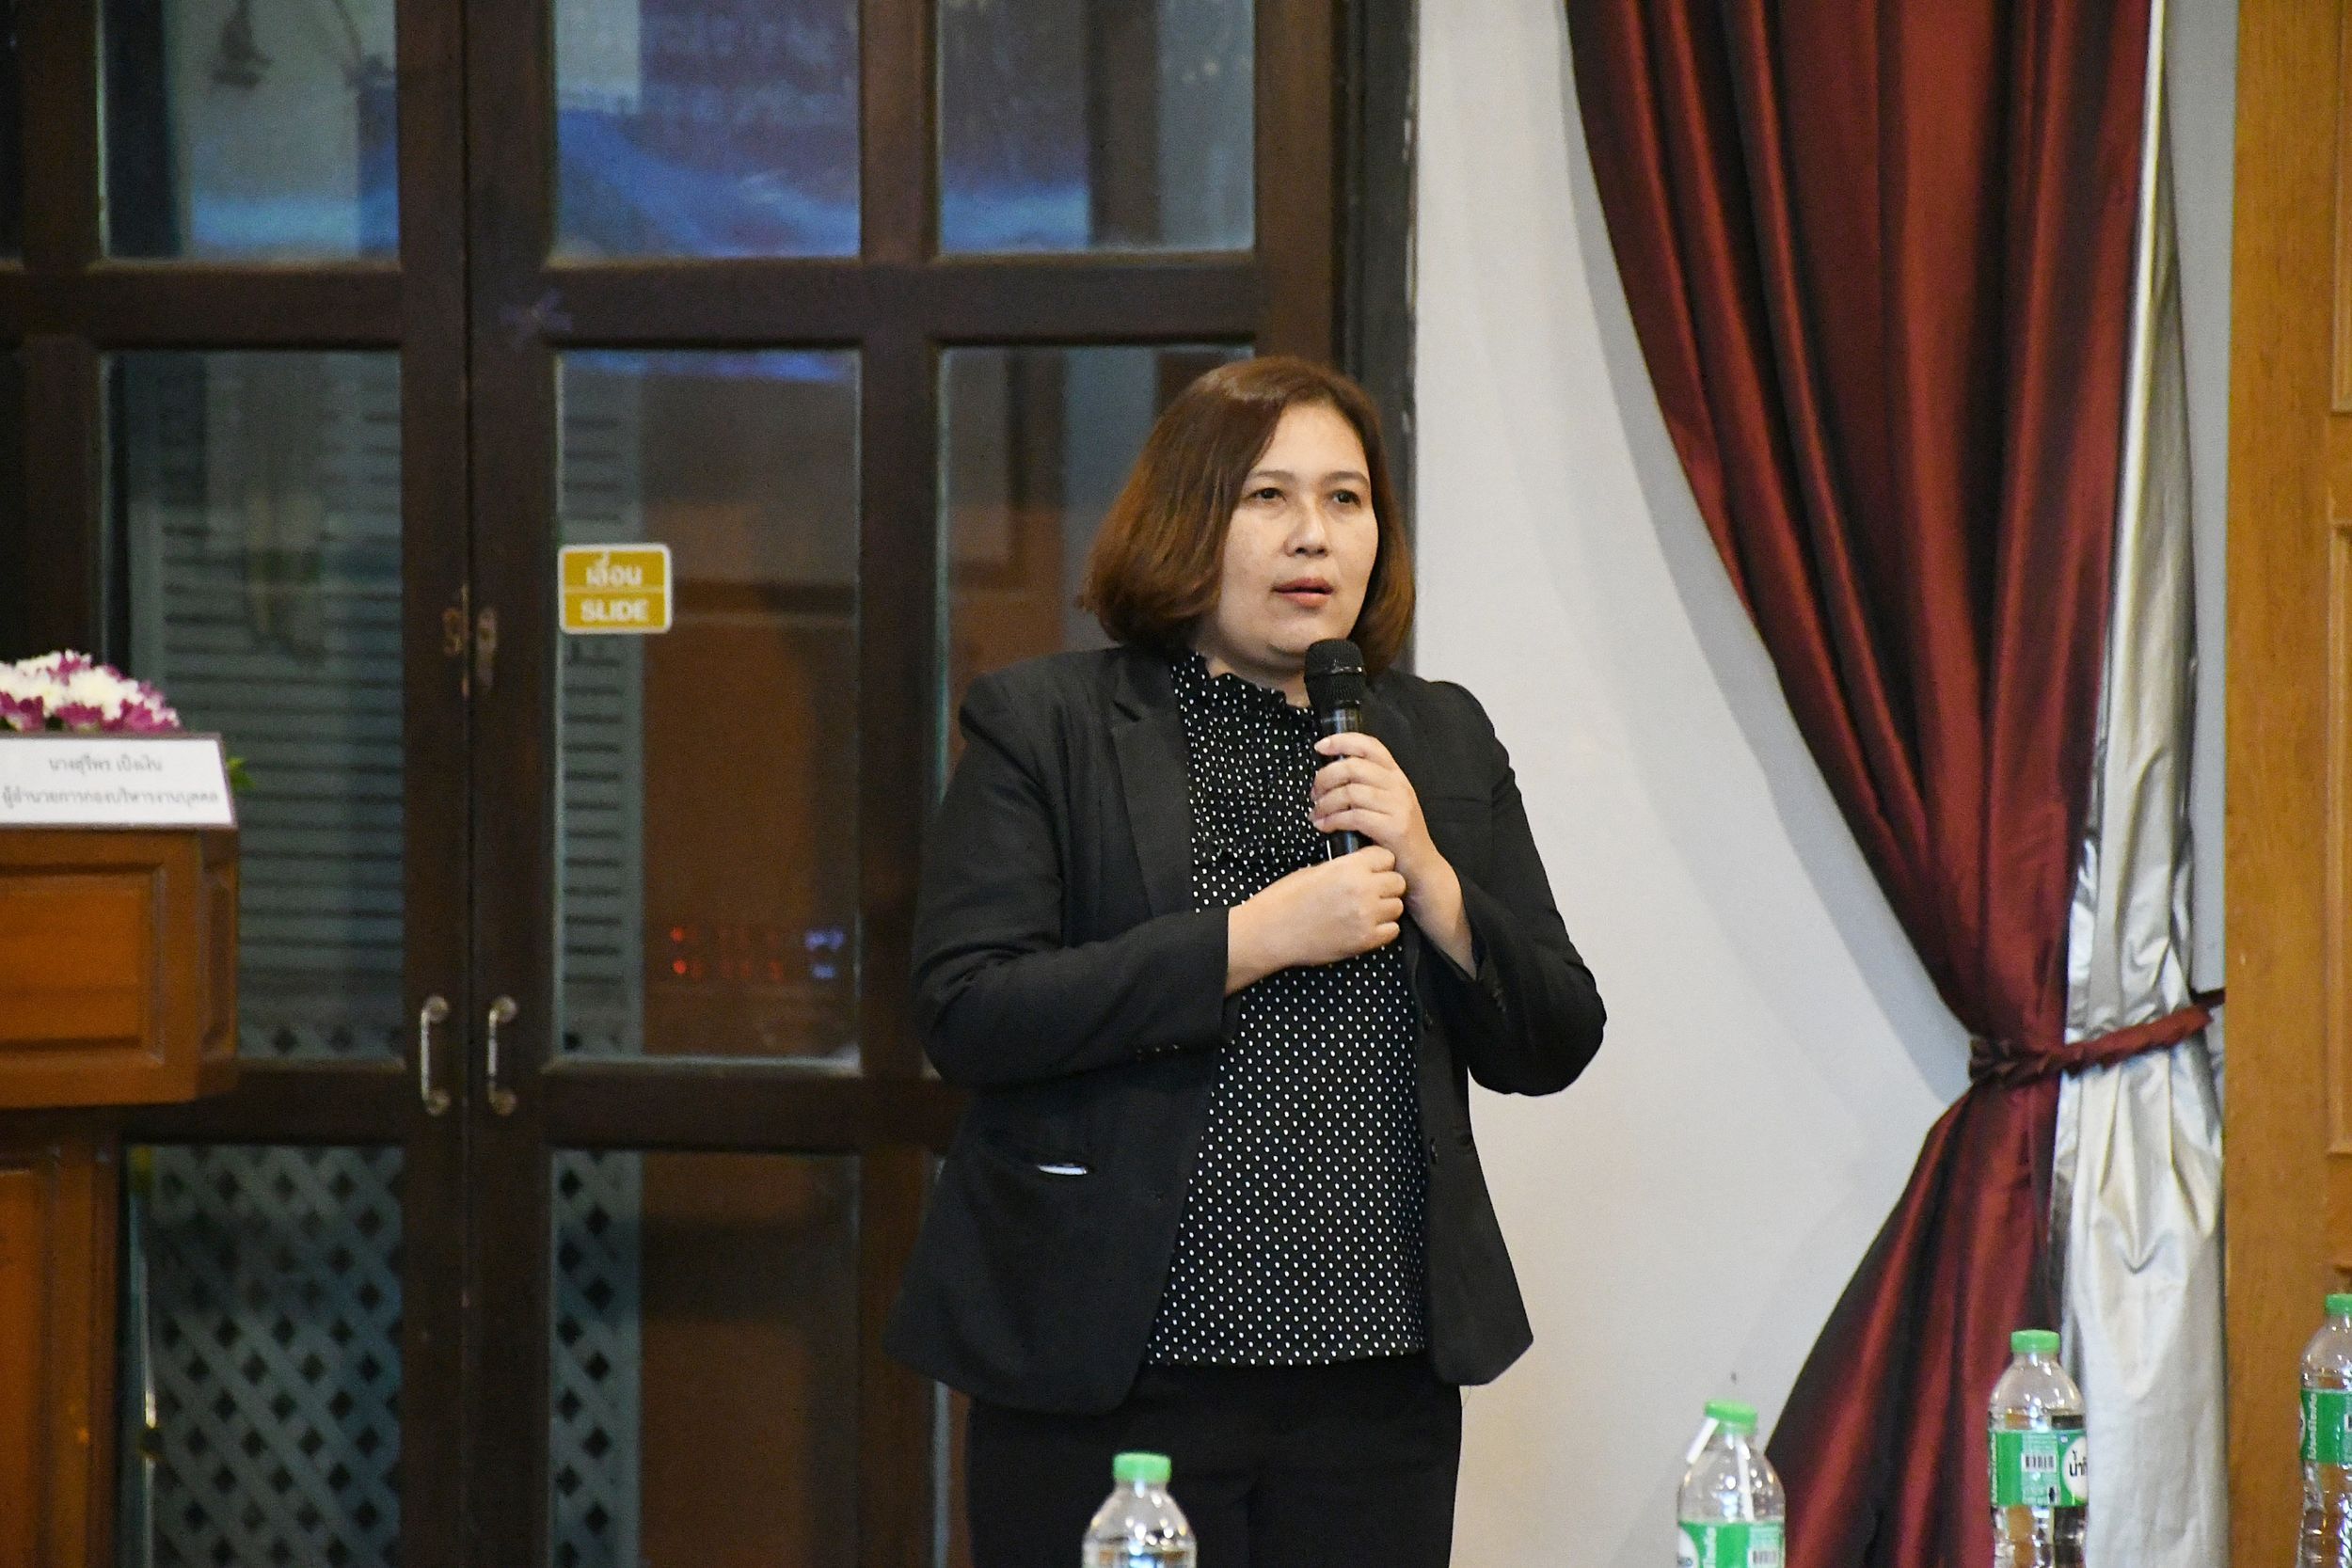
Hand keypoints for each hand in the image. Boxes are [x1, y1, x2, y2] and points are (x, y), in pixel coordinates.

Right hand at [1226, 846, 1406, 991]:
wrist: (1272, 931)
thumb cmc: (1287, 898)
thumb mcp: (1316, 870)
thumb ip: (1346, 866)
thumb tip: (1365, 866)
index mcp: (1349, 867)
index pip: (1387, 857)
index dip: (1379, 863)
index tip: (1370, 870)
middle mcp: (1363, 889)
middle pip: (1398, 882)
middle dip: (1386, 885)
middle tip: (1370, 892)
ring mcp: (1366, 916)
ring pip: (1397, 907)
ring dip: (1385, 908)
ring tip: (1365, 910)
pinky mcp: (1365, 940)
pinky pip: (1392, 930)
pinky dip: (1383, 929)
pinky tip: (1364, 927)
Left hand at [1309, 733, 1476, 973]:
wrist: (1421, 870)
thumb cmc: (1395, 838)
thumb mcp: (1386, 805)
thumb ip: (1366, 787)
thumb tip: (1329, 776)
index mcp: (1396, 777)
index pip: (1370, 745)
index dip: (1342, 741)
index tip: (1319, 747)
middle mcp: (1399, 787)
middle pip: (1353, 766)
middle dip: (1325, 777)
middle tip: (1313, 793)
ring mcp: (1398, 807)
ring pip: (1350, 791)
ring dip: (1325, 802)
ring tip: (1316, 814)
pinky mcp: (1393, 828)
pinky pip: (1354, 816)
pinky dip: (1332, 819)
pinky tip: (1324, 826)